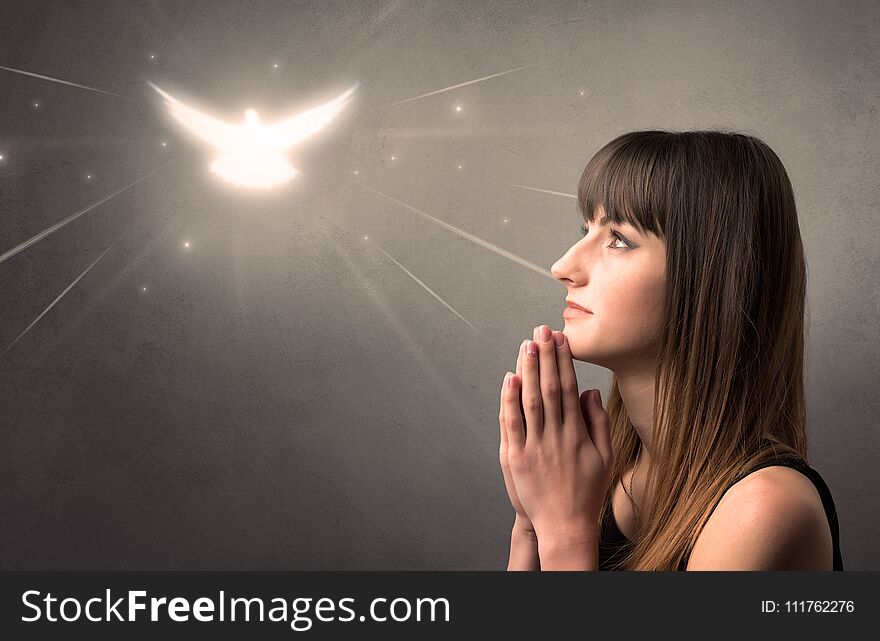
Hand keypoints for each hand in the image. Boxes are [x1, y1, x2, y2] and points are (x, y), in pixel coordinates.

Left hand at [500, 325, 612, 541]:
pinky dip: (509, 400)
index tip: (560, 339)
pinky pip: (511, 423)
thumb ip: (598, 422)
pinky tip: (509, 379)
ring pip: (528, 401)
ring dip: (526, 370)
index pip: (568, 389)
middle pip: (547, 388)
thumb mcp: (605, 457)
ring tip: (526, 345)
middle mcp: (554, 437)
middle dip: (544, 357)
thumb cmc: (587, 492)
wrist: (565, 527)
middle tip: (541, 330)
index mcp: (577, 434)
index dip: (563, 362)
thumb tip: (590, 391)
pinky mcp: (515, 458)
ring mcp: (533, 447)